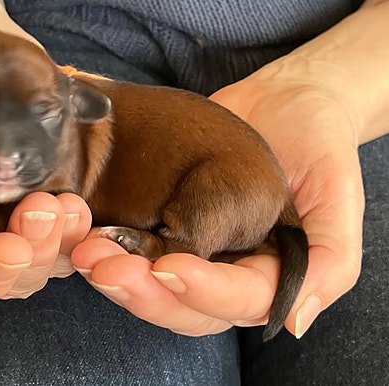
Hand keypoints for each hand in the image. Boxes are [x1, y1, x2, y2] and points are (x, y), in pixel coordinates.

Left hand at [71, 70, 363, 337]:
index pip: (236, 302)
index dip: (203, 292)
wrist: (285, 102)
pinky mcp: (163, 224)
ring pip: (150, 284)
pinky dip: (108, 246)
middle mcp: (225, 272)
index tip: (171, 268)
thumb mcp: (337, 198)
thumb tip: (293, 321)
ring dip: (116, 274)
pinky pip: (133, 247)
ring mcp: (192, 250)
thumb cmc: (318, 145)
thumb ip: (328, 261)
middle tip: (108, 266)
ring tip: (88, 251)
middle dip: (144, 291)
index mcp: (268, 276)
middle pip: (183, 305)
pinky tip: (86, 234)